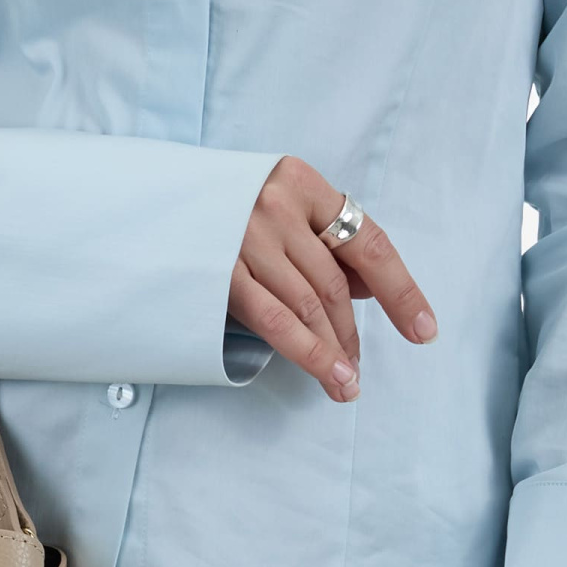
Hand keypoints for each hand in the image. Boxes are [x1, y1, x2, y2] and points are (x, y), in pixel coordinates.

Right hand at [228, 157, 437, 401]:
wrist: (142, 197)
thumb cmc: (218, 204)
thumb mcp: (277, 204)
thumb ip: (322, 240)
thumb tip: (369, 289)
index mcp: (300, 181)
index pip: (369, 242)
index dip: (402, 292)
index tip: (424, 330)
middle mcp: (276, 206)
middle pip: (335, 283)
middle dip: (354, 333)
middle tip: (360, 369)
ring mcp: (245, 237)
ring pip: (308, 306)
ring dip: (334, 351)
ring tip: (346, 384)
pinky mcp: (217, 270)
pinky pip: (274, 319)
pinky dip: (306, 351)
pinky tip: (326, 373)